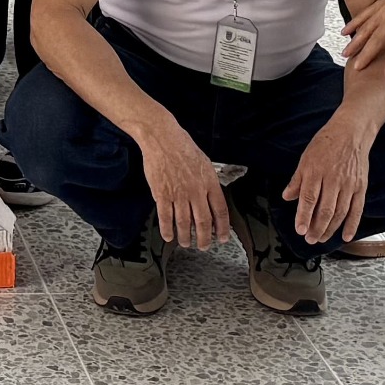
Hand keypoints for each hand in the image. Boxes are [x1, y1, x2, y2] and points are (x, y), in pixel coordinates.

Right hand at [136, 120, 231, 249]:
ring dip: (186, 237)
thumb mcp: (204, 163)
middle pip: (203, 221)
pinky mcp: (162, 194)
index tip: (222, 237)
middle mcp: (196, 191)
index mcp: (209, 182)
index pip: (220, 211)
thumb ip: (208, 182)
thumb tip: (211, 198)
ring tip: (186, 243)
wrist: (162, 138)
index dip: (222, 228)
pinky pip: (165, 217)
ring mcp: (179, 194)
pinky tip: (169, 236)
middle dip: (204, 238)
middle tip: (204, 246)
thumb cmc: (182, 146)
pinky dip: (167, 230)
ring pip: (184, 223)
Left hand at [282, 113, 371, 244]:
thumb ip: (297, 180)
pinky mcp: (361, 187)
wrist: (351, 133)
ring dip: (331, 229)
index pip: (309, 199)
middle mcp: (333, 179)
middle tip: (310, 239)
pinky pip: (357, 209)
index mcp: (316, 171)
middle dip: (317, 228)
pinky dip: (352, 225)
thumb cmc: (325, 144)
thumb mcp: (305, 158)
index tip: (300, 230)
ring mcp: (349, 184)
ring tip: (322, 238)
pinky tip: (346, 236)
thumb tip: (287, 197)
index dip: (304, 216)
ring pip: (340, 212)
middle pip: (326, 210)